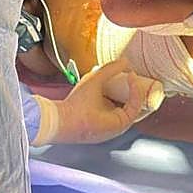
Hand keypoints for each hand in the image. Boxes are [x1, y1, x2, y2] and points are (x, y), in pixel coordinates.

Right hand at [47, 59, 163, 144]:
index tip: (131, 74)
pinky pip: (111, 114)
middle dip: (133, 92)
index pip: (137, 103)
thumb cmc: (74, 108)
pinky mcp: (98, 129)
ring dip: (122, 97)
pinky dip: (113, 102)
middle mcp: (116, 130)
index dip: (136, 86)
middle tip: (130, 80)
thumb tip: (124, 61)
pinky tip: (106, 92)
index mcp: (120, 124)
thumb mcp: (93, 82)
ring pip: (122, 111)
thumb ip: (110, 70)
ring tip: (119, 83)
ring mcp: (107, 131)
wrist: (55, 122)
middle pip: (133, 109)